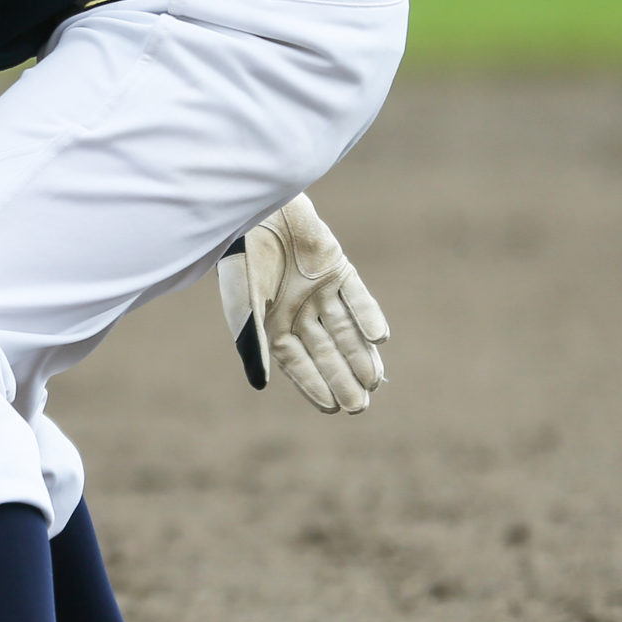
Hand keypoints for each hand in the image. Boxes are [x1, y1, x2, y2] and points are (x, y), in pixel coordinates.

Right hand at [218, 193, 388, 412]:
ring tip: (374, 381)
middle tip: (360, 405)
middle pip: (325, 350)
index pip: (297, 362)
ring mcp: (318, 290)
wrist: (254, 212)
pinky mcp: (337, 268)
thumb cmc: (240, 260)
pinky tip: (381, 338)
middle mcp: (297, 310)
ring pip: (345, 329)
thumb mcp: (244, 306)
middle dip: (342, 377)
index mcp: (271, 323)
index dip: (314, 385)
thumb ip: (254, 342)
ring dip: (360, 353)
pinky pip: (357, 297)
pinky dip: (368, 315)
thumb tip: (260, 384)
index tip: (333, 408)